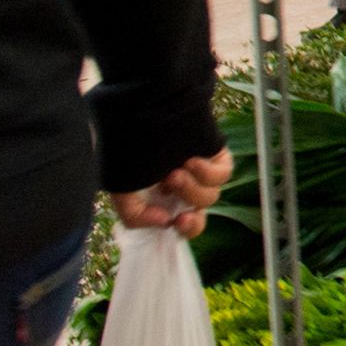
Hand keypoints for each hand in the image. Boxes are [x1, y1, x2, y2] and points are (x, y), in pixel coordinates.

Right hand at [112, 148, 233, 238]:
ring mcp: (200, 171)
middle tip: (181, 215)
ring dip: (190, 189)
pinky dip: (208, 173)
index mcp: (163, 198)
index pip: (184, 224)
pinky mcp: (214, 154)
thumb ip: (135, 216)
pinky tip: (191, 162)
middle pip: (200, 214)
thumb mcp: (121, 189)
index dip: (186, 230)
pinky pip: (223, 174)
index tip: (174, 223)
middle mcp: (183, 187)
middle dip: (192, 220)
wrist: (140, 115)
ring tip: (174, 173)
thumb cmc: (128, 149)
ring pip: (209, 196)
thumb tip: (163, 222)